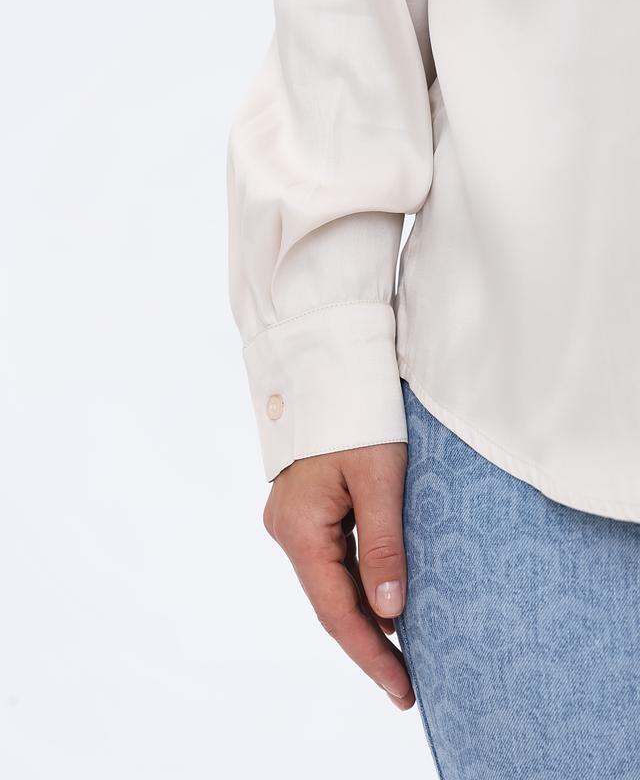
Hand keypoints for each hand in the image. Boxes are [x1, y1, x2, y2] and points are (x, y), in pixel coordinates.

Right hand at [262, 442, 414, 709]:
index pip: (336, 610)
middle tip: (407, 686)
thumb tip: (390, 613)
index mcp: (300, 529)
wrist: (329, 368)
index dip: (371, 654)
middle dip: (368, 644)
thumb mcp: (380, 480)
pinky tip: (383, 603)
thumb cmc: (359, 417)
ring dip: (364, 618)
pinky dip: (356, 586)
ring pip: (329, 583)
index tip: (402, 691)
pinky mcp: (304, 509)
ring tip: (402, 655)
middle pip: (329, 602)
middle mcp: (287, 530)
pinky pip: (330, 560)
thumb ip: (383, 545)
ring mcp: (292, 520)